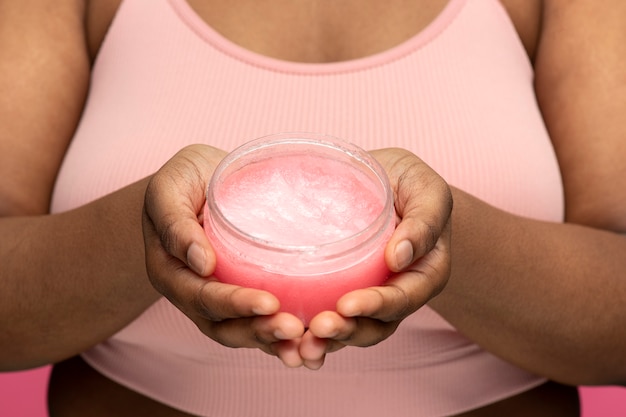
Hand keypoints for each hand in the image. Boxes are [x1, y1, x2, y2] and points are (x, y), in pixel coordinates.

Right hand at [142, 145, 305, 366]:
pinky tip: (308, 340)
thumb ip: (175, 223)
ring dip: (271, 340)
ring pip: (241, 331)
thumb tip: (201, 263)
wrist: (198, 178)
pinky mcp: (240, 291)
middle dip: (258, 330)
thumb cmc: (181, 178)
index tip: (269, 303)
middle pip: (222, 325)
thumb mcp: (169, 188)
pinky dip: (279, 335)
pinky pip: (257, 320)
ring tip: (305, 343)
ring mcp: (216, 296)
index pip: (201, 296)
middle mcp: (191, 292)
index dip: (234, 304)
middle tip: (294, 328)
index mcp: (170, 271)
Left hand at [301, 148, 452, 368]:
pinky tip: (286, 338)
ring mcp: (368, 294)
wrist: (386, 178)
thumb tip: (400, 256)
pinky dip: (308, 332)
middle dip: (347, 331)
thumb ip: (425, 221)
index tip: (346, 305)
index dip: (376, 306)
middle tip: (318, 327)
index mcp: (424, 274)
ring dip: (326, 341)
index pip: (403, 298)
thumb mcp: (428, 191)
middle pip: (375, 325)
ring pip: (351, 329)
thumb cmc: (412, 183)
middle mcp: (397, 292)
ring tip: (300, 345)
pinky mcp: (340, 288)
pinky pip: (327, 315)